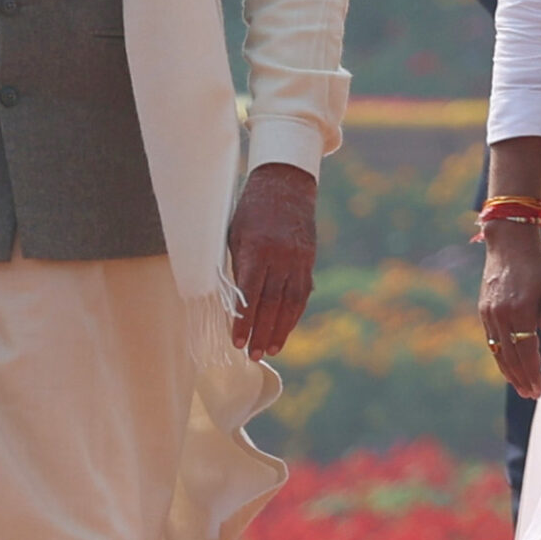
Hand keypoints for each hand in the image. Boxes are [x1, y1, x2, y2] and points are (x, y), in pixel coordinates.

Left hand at [228, 162, 317, 358]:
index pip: (249, 292)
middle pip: (272, 302)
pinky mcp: (308, 259)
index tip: (236, 341)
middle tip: (252, 355)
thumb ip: (236, 267)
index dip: (244, 319)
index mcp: (256, 247)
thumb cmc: (249, 210)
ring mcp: (298, 258)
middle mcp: (281, 255)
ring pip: (290, 302)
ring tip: (269, 350)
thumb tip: (232, 302)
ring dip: (280, 329)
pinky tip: (285, 330)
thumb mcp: (234, 234)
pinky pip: (302, 292)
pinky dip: (293, 314)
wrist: (285, 184)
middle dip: (261, 331)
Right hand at [477, 221, 540, 397]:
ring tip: (520, 387)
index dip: (534, 373)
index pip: (527, 352)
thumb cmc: (535, 264)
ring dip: (510, 372)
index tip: (540, 388)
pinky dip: (500, 356)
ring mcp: (490, 314)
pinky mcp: (484, 310)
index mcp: (521, 311)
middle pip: (512, 356)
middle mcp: (502, 316)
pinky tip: (508, 365)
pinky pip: (491, 340)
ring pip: (499, 351)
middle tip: (532, 395)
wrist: (507, 242)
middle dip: (522, 378)